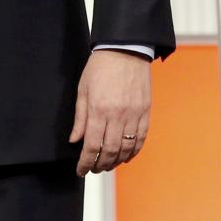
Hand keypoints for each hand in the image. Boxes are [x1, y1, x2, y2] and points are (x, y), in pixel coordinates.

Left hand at [68, 49, 151, 175]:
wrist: (125, 50)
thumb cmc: (100, 67)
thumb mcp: (83, 90)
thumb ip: (80, 118)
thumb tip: (74, 140)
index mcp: (98, 110)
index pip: (91, 146)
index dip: (85, 163)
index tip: (80, 171)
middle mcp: (117, 115)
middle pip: (109, 151)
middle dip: (100, 165)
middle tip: (93, 169)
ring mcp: (133, 114)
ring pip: (126, 148)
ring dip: (116, 161)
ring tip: (108, 165)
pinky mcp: (145, 112)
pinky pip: (141, 138)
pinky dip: (134, 151)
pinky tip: (126, 156)